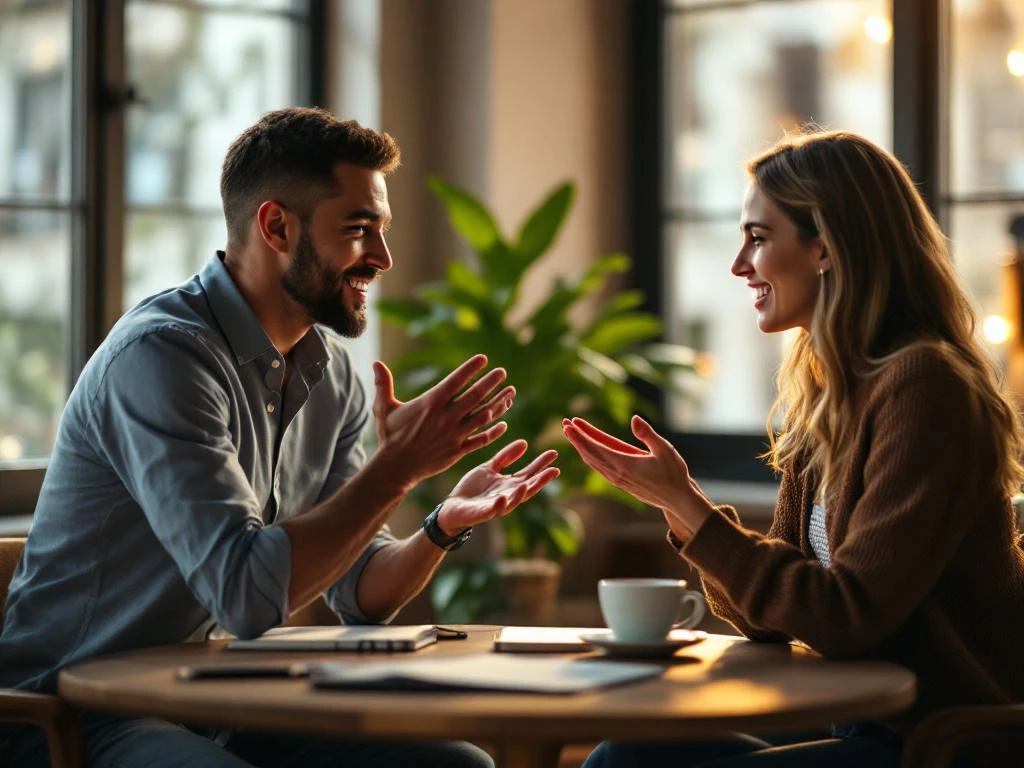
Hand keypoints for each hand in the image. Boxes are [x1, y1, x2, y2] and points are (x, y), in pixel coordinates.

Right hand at [372, 355, 515, 485]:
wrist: (395, 468)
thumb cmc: (389, 437)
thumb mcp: (384, 408)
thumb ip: (383, 385)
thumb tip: (376, 362)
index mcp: (431, 403)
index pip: (456, 381)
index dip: (471, 368)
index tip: (484, 359)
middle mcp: (446, 417)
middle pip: (475, 396)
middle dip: (491, 382)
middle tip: (502, 372)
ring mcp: (454, 435)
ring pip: (483, 416)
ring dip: (499, 403)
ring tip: (510, 392)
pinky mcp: (458, 451)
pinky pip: (481, 440)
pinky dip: (494, 431)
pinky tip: (503, 423)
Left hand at [436, 440, 559, 534]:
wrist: (452, 507)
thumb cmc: (473, 489)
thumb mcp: (489, 468)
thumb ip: (505, 457)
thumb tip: (525, 443)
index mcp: (509, 485)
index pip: (529, 473)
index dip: (541, 464)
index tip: (554, 453)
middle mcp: (507, 496)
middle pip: (527, 488)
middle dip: (541, 481)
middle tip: (554, 471)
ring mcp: (496, 506)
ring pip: (513, 501)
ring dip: (521, 494)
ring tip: (528, 484)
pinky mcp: (482, 513)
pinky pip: (492, 510)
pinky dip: (499, 505)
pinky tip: (502, 497)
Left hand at [562, 415, 712, 534]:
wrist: (676, 499)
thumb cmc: (674, 473)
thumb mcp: (665, 449)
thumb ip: (648, 434)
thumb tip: (634, 419)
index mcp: (625, 463)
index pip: (597, 447)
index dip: (582, 435)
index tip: (570, 424)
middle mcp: (617, 473)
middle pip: (590, 454)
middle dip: (576, 439)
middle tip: (565, 425)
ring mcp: (617, 480)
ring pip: (593, 462)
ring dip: (581, 448)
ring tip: (572, 435)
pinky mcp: (621, 483)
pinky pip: (600, 469)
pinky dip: (590, 458)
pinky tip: (587, 452)